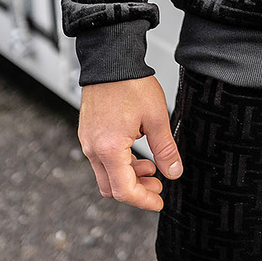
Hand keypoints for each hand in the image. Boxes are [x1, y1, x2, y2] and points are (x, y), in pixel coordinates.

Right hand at [78, 75, 182, 210]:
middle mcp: (93, 149)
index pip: (124, 190)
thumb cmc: (130, 83)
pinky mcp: (87, 132)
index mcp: (109, 149)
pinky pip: (101, 158)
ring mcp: (87, 140)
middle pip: (111, 187)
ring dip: (128, 175)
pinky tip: (136, 150)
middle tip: (157, 184)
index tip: (159, 201)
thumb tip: (174, 171)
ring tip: (150, 165)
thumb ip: (165, 148)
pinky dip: (119, 162)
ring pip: (106, 174)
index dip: (144, 201)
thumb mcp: (156, 117)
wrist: (111, 59)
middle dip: (136, 190)